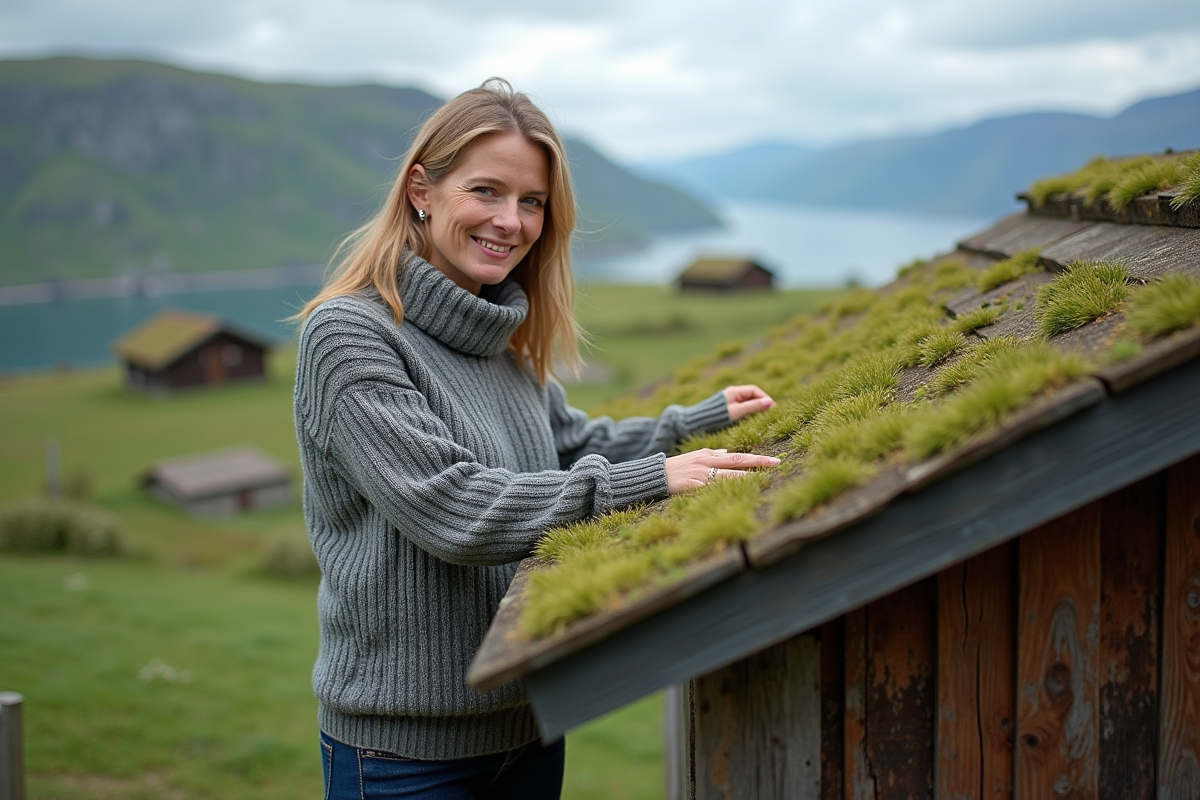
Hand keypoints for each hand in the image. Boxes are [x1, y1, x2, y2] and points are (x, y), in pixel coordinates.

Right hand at [665, 448, 780, 494]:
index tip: (773, 459)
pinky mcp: (693, 485)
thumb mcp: (695, 456)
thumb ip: (712, 454)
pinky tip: (738, 493)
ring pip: (728, 474)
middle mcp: (707, 461)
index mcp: (708, 454)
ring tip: (764, 478)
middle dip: (758, 461)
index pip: (737, 456)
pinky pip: (713, 488)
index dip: (756, 457)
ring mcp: (701, 473)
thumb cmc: (677, 467)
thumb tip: (727, 453)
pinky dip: (726, 489)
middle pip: (737, 460)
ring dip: (747, 476)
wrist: (656, 474)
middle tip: (777, 462)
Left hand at [723, 385, 775, 422]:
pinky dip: (749, 414)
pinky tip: (753, 422)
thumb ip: (753, 406)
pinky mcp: (729, 411)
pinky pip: (742, 410)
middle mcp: (733, 395)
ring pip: (748, 404)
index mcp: (735, 391)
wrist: (700, 423)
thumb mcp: (738, 411)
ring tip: (764, 419)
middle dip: (762, 404)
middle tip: (770, 414)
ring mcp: (731, 403)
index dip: (764, 398)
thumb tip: (770, 402)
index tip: (773, 408)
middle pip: (752, 397)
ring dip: (756, 410)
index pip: (754, 390)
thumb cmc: (718, 417)